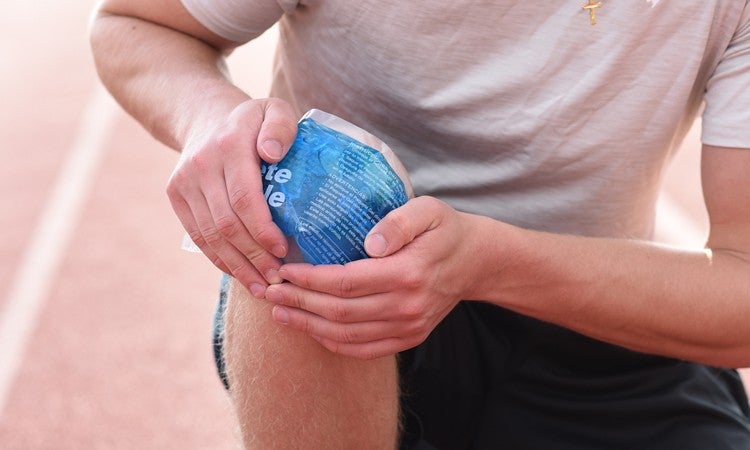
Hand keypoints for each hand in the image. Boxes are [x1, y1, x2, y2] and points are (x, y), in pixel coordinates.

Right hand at [166, 98, 296, 287]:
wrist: (205, 115)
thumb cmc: (252, 120)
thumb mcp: (273, 109)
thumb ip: (281, 127)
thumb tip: (272, 153)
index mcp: (229, 146)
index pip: (244, 197)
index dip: (262, 229)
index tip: (283, 250)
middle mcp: (201, 166)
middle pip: (227, 223)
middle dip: (254, 256)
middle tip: (278, 278)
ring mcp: (184, 182)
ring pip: (210, 235)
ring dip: (237, 266)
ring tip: (261, 286)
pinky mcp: (176, 195)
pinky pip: (198, 235)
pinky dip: (219, 259)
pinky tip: (240, 274)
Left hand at [263, 196, 480, 358]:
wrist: (475, 262)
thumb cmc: (444, 229)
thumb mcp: (428, 210)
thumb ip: (399, 222)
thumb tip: (369, 242)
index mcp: (408, 273)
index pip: (346, 282)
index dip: (309, 279)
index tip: (283, 269)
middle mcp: (407, 306)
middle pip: (340, 312)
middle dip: (299, 302)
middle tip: (268, 291)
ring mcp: (408, 327)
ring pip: (346, 335)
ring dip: (307, 325)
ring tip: (278, 311)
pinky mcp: (408, 338)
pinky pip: (363, 350)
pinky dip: (332, 343)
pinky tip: (310, 329)